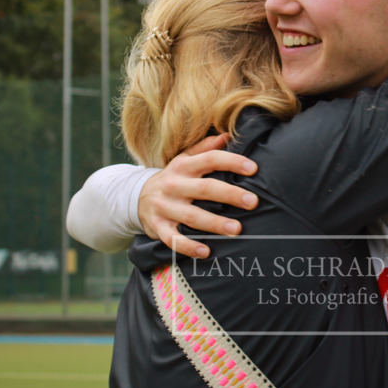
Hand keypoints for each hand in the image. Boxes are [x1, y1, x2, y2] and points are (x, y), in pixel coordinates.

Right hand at [138, 133, 259, 258]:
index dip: (232, 162)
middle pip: (205, 188)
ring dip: (215, 224)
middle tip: (252, 201)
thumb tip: (229, 135)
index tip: (253, 169)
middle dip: (230, 194)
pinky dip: (189, 247)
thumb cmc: (172, 178)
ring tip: (237, 229)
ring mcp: (165, 207)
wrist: (134, 197)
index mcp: (183, 166)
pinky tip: (206, 251)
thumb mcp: (184, 159)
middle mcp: (174, 185)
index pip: (210, 159)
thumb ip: (205, 148)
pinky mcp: (158, 227)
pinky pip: (174, 240)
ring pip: (192, 216)